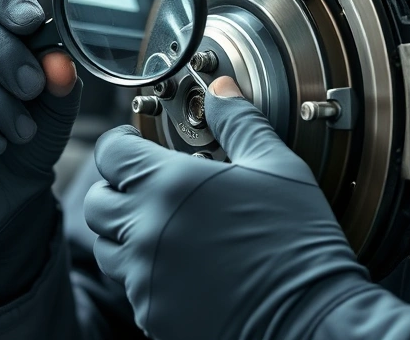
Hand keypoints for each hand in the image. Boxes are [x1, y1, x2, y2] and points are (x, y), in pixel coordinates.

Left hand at [84, 77, 364, 339]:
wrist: (313, 319)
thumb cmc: (299, 242)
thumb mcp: (276, 167)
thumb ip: (240, 122)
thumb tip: (221, 92)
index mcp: (170, 186)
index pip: (109, 153)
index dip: (121, 143)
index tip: (136, 144)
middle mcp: (147, 232)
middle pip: (96, 203)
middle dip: (116, 188)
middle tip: (147, 185)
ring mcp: (146, 277)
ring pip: (106, 248)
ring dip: (124, 232)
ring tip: (163, 224)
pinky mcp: (153, 313)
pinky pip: (131, 286)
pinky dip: (144, 271)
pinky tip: (181, 263)